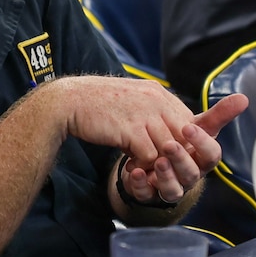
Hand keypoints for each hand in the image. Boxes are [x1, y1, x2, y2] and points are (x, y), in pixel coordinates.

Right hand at [54, 77, 203, 162]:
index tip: (166, 151)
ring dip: (157, 161)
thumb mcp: (130, 99)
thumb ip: (151, 110)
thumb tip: (165, 130)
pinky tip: (129, 163)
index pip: (188, 120)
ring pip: (169, 147)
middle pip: (183, 135)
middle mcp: (156, 100)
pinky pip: (151, 155)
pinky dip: (142, 164)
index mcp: (157, 92)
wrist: (67, 101)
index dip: (181, 140)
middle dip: (173, 153)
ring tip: (141, 164)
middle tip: (159, 163)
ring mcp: (145, 114)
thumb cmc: (96, 103)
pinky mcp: (131, 130)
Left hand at [118, 93, 247, 204]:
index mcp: (202, 159)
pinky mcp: (149, 195)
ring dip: (165, 175)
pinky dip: (141, 184)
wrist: (151, 160)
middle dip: (181, 159)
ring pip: (173, 188)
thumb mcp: (197, 127)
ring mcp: (170, 187)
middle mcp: (189, 176)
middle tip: (169, 145)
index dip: (202, 143)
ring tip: (157, 161)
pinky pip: (147, 194)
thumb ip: (217, 115)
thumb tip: (243, 98)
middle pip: (192, 173)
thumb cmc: (180, 143)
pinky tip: (135, 171)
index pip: (211, 155)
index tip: (189, 128)